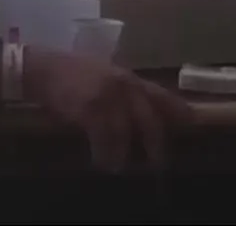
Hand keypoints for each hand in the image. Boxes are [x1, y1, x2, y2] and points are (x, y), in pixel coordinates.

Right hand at [21, 47, 192, 171]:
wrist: (43, 68)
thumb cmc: (70, 72)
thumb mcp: (103, 74)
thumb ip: (123, 90)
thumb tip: (139, 114)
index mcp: (128, 77)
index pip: (159, 95)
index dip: (177, 109)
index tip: (192, 122)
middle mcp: (123, 85)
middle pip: (148, 120)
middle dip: (155, 145)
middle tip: (157, 164)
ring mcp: (107, 96)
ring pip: (125, 134)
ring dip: (123, 155)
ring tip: (118, 167)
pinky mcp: (90, 108)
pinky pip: (103, 138)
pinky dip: (103, 154)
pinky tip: (100, 161)